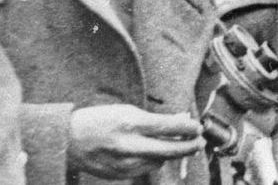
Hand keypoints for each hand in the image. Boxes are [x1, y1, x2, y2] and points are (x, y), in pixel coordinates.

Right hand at [68, 104, 203, 178]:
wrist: (69, 140)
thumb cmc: (101, 119)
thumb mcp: (129, 111)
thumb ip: (155, 119)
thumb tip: (181, 120)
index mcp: (132, 124)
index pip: (169, 127)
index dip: (188, 128)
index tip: (199, 127)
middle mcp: (129, 145)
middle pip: (169, 149)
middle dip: (189, 147)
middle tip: (200, 142)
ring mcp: (124, 163)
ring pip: (159, 161)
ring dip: (170, 153)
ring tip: (176, 144)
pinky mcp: (119, 175)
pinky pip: (145, 169)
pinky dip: (153, 161)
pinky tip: (153, 152)